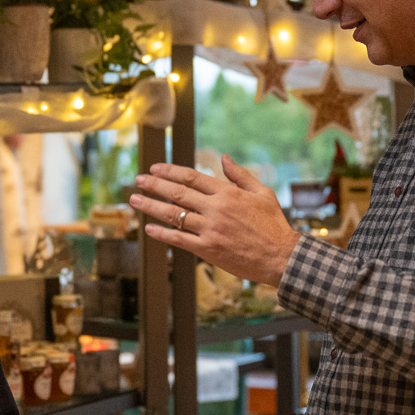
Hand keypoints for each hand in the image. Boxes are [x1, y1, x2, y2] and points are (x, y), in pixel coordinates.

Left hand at [130, 154, 300, 287]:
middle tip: (138, 180)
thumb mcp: (262, 193)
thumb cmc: (273, 224)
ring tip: (134, 199)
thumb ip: (240, 175)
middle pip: (177, 193)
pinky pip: (179, 240)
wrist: (280, 256)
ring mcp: (210, 229)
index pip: (191, 177)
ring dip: (151, 206)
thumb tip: (224, 157)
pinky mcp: (208, 249)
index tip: (155, 168)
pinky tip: (148, 228)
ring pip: (174, 215)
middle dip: (154, 185)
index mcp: (227, 193)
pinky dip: (162, 233)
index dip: (170, 171)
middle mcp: (215, 209)